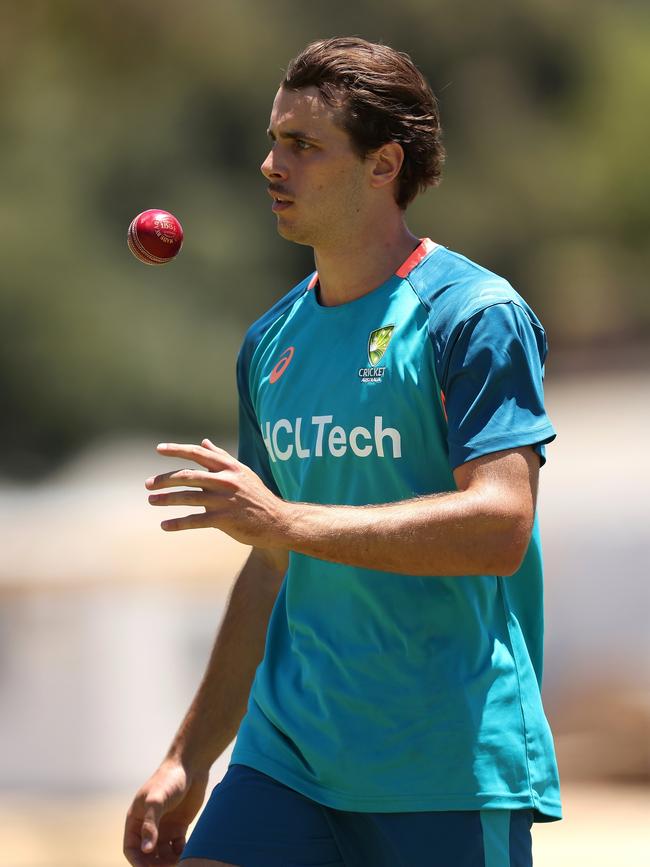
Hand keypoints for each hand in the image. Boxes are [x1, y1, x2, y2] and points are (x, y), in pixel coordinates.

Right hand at [123, 760, 208, 865]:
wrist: (192, 766)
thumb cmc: (169, 779)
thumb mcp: (156, 801)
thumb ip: (150, 825)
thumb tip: (145, 850)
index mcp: (136, 819)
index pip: (131, 848)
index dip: (138, 862)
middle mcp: (148, 826)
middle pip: (147, 855)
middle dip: (155, 865)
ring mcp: (164, 827)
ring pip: (162, 854)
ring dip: (168, 862)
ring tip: (178, 862)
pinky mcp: (179, 826)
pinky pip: (177, 848)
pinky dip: (180, 853)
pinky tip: (186, 851)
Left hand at [145, 439, 288, 547]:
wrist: (277, 521)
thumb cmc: (256, 495)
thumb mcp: (242, 472)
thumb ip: (222, 457)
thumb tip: (205, 442)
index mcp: (229, 467)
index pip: (198, 454)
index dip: (177, 450)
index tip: (159, 449)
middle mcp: (226, 481)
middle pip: (188, 476)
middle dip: (164, 479)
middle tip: (147, 484)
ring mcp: (225, 501)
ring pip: (188, 498)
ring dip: (166, 499)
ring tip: (151, 501)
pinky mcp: (224, 520)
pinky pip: (195, 521)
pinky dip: (177, 523)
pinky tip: (164, 525)